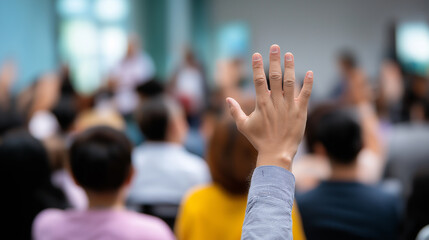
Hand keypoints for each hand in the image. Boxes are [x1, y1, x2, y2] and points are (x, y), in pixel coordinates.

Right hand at [226, 44, 313, 170]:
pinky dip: (308, 84)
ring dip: (290, 67)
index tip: (256, 54)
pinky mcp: (300, 112)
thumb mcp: (243, 126)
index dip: (257, 66)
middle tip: (275, 47)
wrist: (277, 153)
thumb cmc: (259, 140)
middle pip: (275, 77)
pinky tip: (310, 72)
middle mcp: (275, 103)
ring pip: (290, 82)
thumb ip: (235, 112)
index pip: (259, 81)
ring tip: (289, 54)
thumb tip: (227, 99)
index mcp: (261, 104)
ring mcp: (288, 106)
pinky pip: (305, 95)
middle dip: (274, 60)